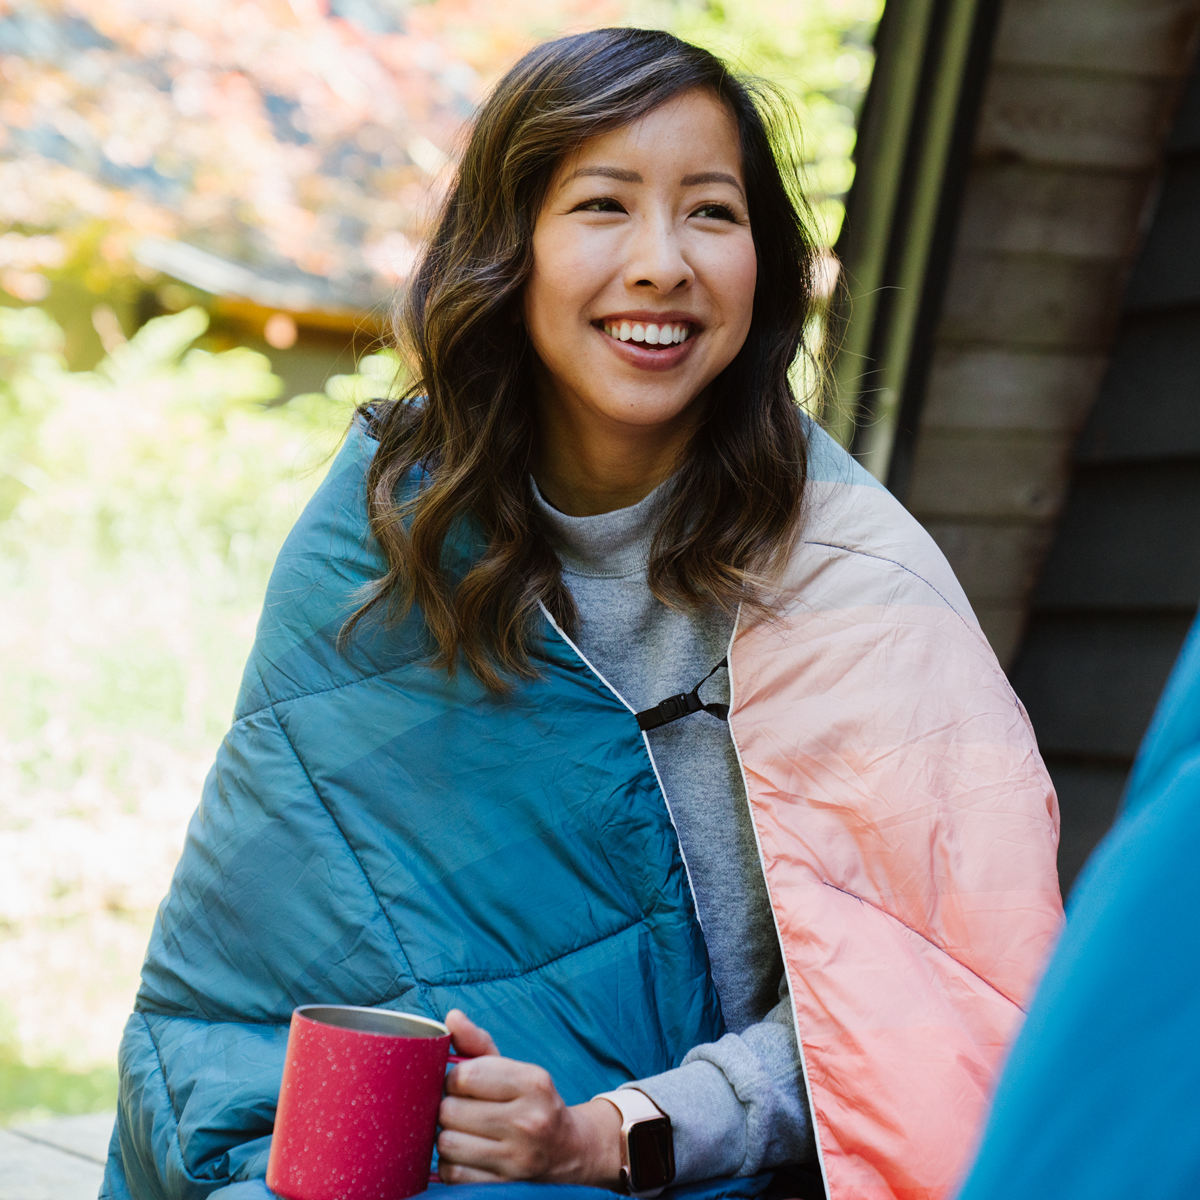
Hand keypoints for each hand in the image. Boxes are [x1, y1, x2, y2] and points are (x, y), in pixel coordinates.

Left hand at [435, 1009, 621, 1186]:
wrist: (569, 1149)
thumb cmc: (532, 1102)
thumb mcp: (514, 1068)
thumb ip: (479, 1043)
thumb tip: (451, 1017)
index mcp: (532, 1082)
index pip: (465, 1075)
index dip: (454, 1079)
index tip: (462, 1084)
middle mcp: (527, 1120)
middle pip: (450, 1110)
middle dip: (448, 1107)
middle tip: (461, 1108)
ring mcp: (516, 1157)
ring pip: (447, 1143)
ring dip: (447, 1136)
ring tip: (462, 1130)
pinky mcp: (504, 1185)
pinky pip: (452, 1173)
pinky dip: (451, 1163)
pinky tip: (466, 1153)